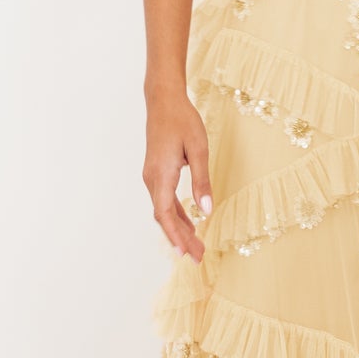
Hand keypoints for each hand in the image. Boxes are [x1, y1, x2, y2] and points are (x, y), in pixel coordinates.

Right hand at [144, 90, 212, 262]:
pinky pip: (165, 200)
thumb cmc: (182, 121)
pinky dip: (176, 214)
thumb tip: (206, 210)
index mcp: (161, 174)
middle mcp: (152, 178)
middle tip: (198, 256)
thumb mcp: (199, 149)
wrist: (164, 100)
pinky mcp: (156, 172)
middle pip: (164, 216)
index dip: (175, 235)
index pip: (164, 213)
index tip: (185, 253)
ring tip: (196, 245)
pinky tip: (190, 223)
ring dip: (179, 228)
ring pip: (164, 210)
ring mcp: (152, 176)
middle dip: (181, 238)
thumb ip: (202, 181)